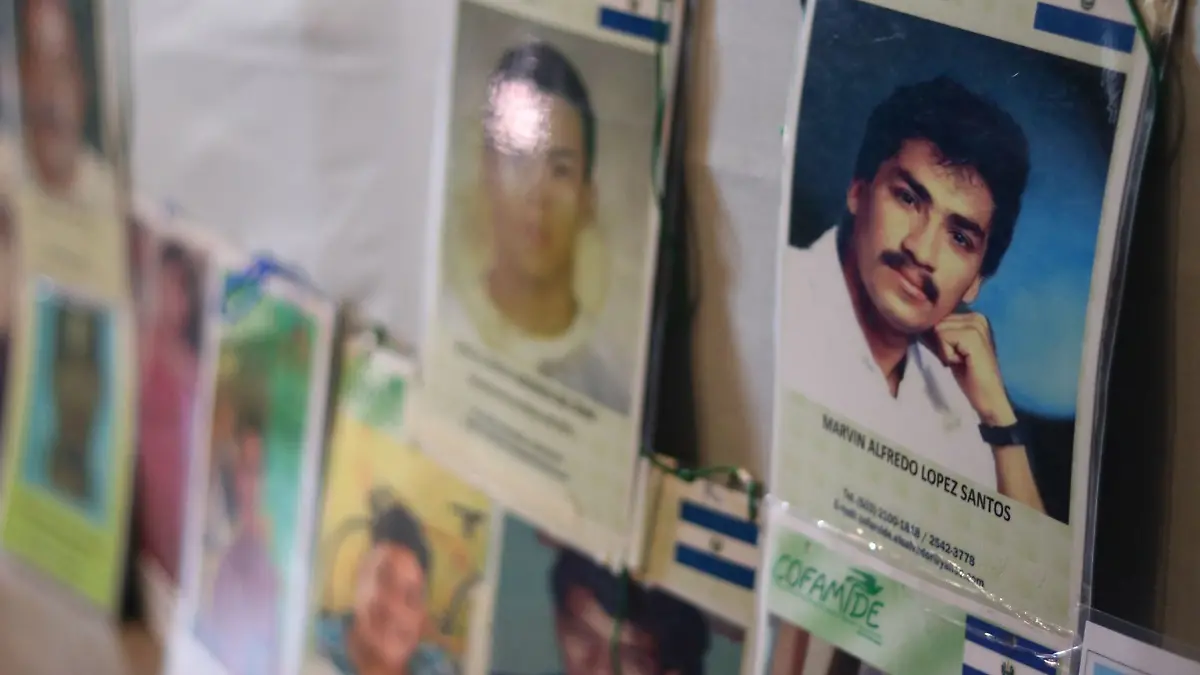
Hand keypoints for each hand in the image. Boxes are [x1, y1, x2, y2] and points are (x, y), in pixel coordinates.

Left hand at [922, 312, 1016, 427]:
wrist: (987, 396)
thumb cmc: (968, 375)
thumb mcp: (951, 349)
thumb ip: (940, 333)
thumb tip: (920, 324)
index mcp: (973, 317)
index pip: (938, 318)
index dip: (939, 339)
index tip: (956, 354)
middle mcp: (977, 317)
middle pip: (937, 322)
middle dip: (941, 344)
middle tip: (959, 359)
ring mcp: (977, 325)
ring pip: (939, 329)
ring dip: (944, 350)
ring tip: (961, 360)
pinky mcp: (974, 336)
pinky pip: (943, 337)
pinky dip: (947, 354)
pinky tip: (962, 362)